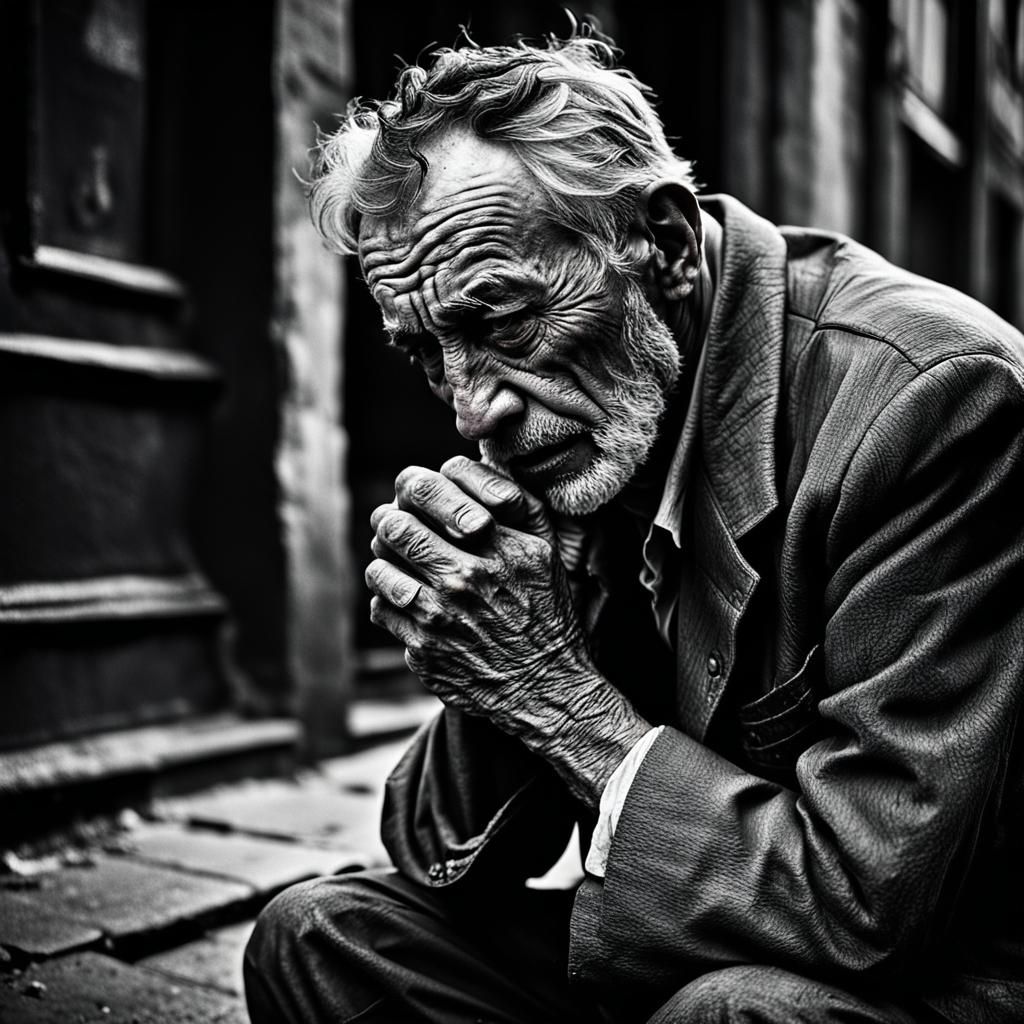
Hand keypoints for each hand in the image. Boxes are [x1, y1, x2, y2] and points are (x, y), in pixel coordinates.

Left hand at [366, 457, 649, 806]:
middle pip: (394, 528)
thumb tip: (464, 471)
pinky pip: (382, 610)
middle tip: (395, 525)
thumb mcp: (546, 550)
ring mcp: (439, 619)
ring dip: (385, 562)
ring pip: (379, 569)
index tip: (412, 496)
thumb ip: (513, 504)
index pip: (425, 496)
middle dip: (390, 522)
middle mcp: (465, 580)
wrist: (547, 686)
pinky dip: (388, 601)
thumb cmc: (547, 611)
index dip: (412, 490)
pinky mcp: (422, 651)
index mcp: (496, 548)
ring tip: (398, 564)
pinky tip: (408, 601)